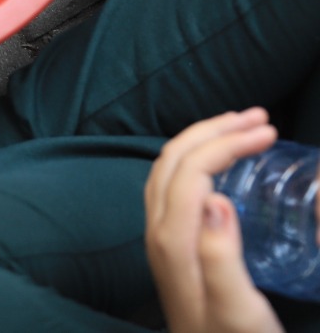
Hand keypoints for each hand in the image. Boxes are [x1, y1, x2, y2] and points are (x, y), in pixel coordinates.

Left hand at [145, 109, 283, 332]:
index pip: (191, 168)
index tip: (269, 131)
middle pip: (173, 159)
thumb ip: (223, 257)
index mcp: (173, 240)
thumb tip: (214, 198)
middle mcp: (158, 234)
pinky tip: (221, 168)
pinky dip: (196, 162)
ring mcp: (160, 241)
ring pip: (168, 169)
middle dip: (214, 129)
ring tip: (242, 128)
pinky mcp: (172, 251)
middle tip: (260, 117)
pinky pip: (173, 187)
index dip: (227, 141)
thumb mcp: (239, 311)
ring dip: (202, 140)